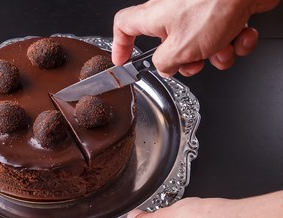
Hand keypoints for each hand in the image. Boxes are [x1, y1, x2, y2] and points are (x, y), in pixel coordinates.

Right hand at [112, 0, 279, 76]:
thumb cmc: (215, 5)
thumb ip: (165, 63)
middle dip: (187, 61)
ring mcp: (198, 12)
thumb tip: (164, 67)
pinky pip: (224, 37)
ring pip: (201, 46)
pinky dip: (235, 41)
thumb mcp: (181, 48)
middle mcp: (174, 12)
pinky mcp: (222, 13)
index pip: (124, 27)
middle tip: (196, 63)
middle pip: (170, 46)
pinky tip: (241, 35)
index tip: (122, 61)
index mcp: (156, 17)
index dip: (121, 46)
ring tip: (225, 47)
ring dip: (216, 54)